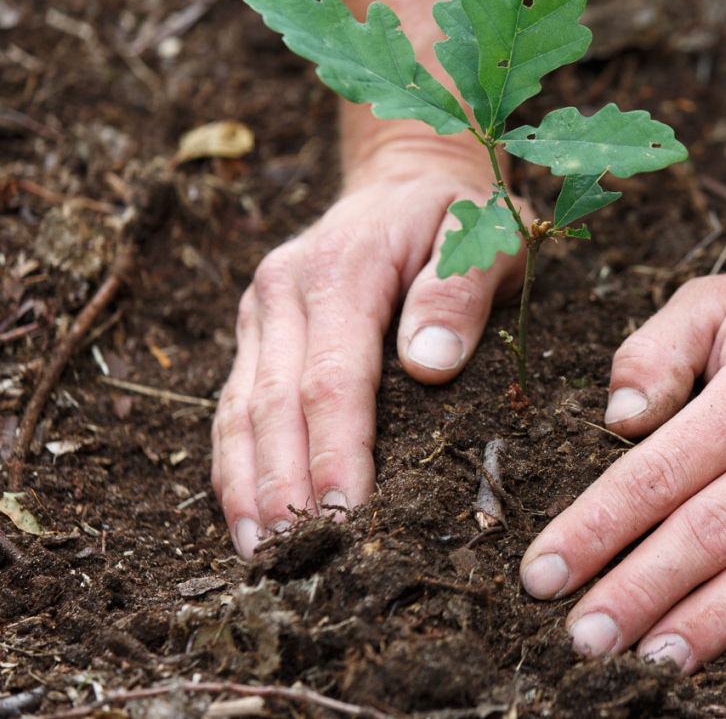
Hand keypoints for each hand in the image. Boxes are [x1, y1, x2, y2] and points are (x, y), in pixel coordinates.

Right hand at [211, 137, 526, 558]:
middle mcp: (286, 289)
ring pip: (239, 409)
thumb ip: (459, 294)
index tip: (344, 514)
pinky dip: (234, 462)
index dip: (336, 451)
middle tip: (296, 558)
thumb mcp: (485, 238)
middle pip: (273, 404)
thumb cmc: (461, 214)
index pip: (331, 379)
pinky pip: (236, 402)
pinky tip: (246, 516)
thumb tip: (430, 368)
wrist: (409, 173)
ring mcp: (263, 310)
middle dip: (284, 486)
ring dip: (245, 485)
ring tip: (259, 555)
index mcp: (344, 269)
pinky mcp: (258, 329)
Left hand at [517, 255, 725, 676]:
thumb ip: (658, 349)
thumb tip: (618, 417)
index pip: (659, 471)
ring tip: (655, 659)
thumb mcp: (723, 300)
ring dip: (712, 622)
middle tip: (586, 638)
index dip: (597, 528)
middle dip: (641, 591)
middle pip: (712, 532)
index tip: (544, 575)